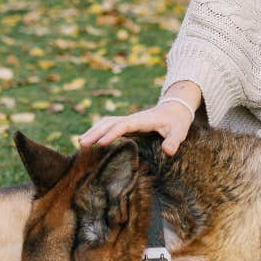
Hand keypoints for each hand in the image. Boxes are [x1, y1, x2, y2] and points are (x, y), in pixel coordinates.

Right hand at [79, 98, 195, 155]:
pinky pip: (109, 126)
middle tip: (82, 144)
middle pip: (109, 122)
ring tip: (81, 143)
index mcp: (142, 120)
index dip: (112, 134)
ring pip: (106, 122)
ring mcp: (128, 121)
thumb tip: (168, 151)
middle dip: (96, 132)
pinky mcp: (127, 124)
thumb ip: (174, 141)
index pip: (123, 125)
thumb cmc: (177, 122)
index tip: (101, 143)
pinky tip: (90, 140)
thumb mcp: (179, 132)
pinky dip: (98, 130)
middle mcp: (132, 119)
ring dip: (94, 131)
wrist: (175, 109)